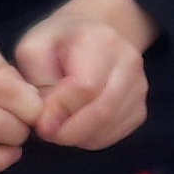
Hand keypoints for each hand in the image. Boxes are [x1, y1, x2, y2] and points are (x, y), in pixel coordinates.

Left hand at [16, 0, 152, 153]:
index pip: (85, 86)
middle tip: (47, 133)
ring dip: (79, 137)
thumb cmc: (56, 43)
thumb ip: (36, 84)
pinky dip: (92, 139)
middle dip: (69, 131)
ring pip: (110, 126)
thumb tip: (48, 122)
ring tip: (58, 127)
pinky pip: (117, 134)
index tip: (39, 123)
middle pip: (103, 110)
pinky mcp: (140, 107)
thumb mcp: (32, 50)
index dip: (61, 110)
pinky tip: (76, 127)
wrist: (93, 34)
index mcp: (100, 40)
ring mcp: (139, 86)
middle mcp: (128, 62)